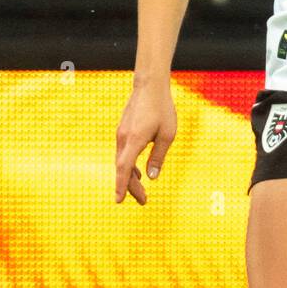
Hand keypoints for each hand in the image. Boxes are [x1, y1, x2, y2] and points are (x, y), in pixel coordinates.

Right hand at [115, 81, 176, 203]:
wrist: (149, 86)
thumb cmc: (162, 109)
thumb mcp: (167, 135)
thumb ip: (158, 157)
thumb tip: (151, 177)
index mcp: (134, 140)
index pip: (124, 168)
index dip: (122, 186)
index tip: (119, 201)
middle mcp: (123, 138)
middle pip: (123, 169)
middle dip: (132, 187)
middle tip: (144, 201)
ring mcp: (121, 134)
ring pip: (122, 162)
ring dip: (131, 178)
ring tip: (142, 192)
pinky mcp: (123, 131)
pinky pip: (123, 154)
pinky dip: (129, 166)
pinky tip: (137, 173)